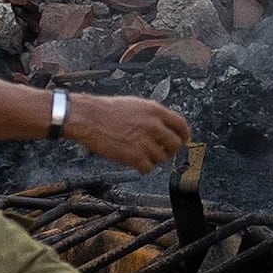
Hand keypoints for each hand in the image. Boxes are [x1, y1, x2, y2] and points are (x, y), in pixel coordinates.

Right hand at [56, 93, 191, 171]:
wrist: (89, 118)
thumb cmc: (107, 110)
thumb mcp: (136, 105)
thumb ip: (153, 115)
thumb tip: (165, 126)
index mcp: (155, 110)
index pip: (181, 125)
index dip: (183, 135)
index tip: (182, 140)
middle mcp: (153, 126)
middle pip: (175, 144)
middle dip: (169, 149)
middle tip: (160, 151)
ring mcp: (145, 142)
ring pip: (162, 158)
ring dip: (153, 159)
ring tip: (140, 154)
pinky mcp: (135, 156)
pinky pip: (149, 168)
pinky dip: (143, 167)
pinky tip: (135, 162)